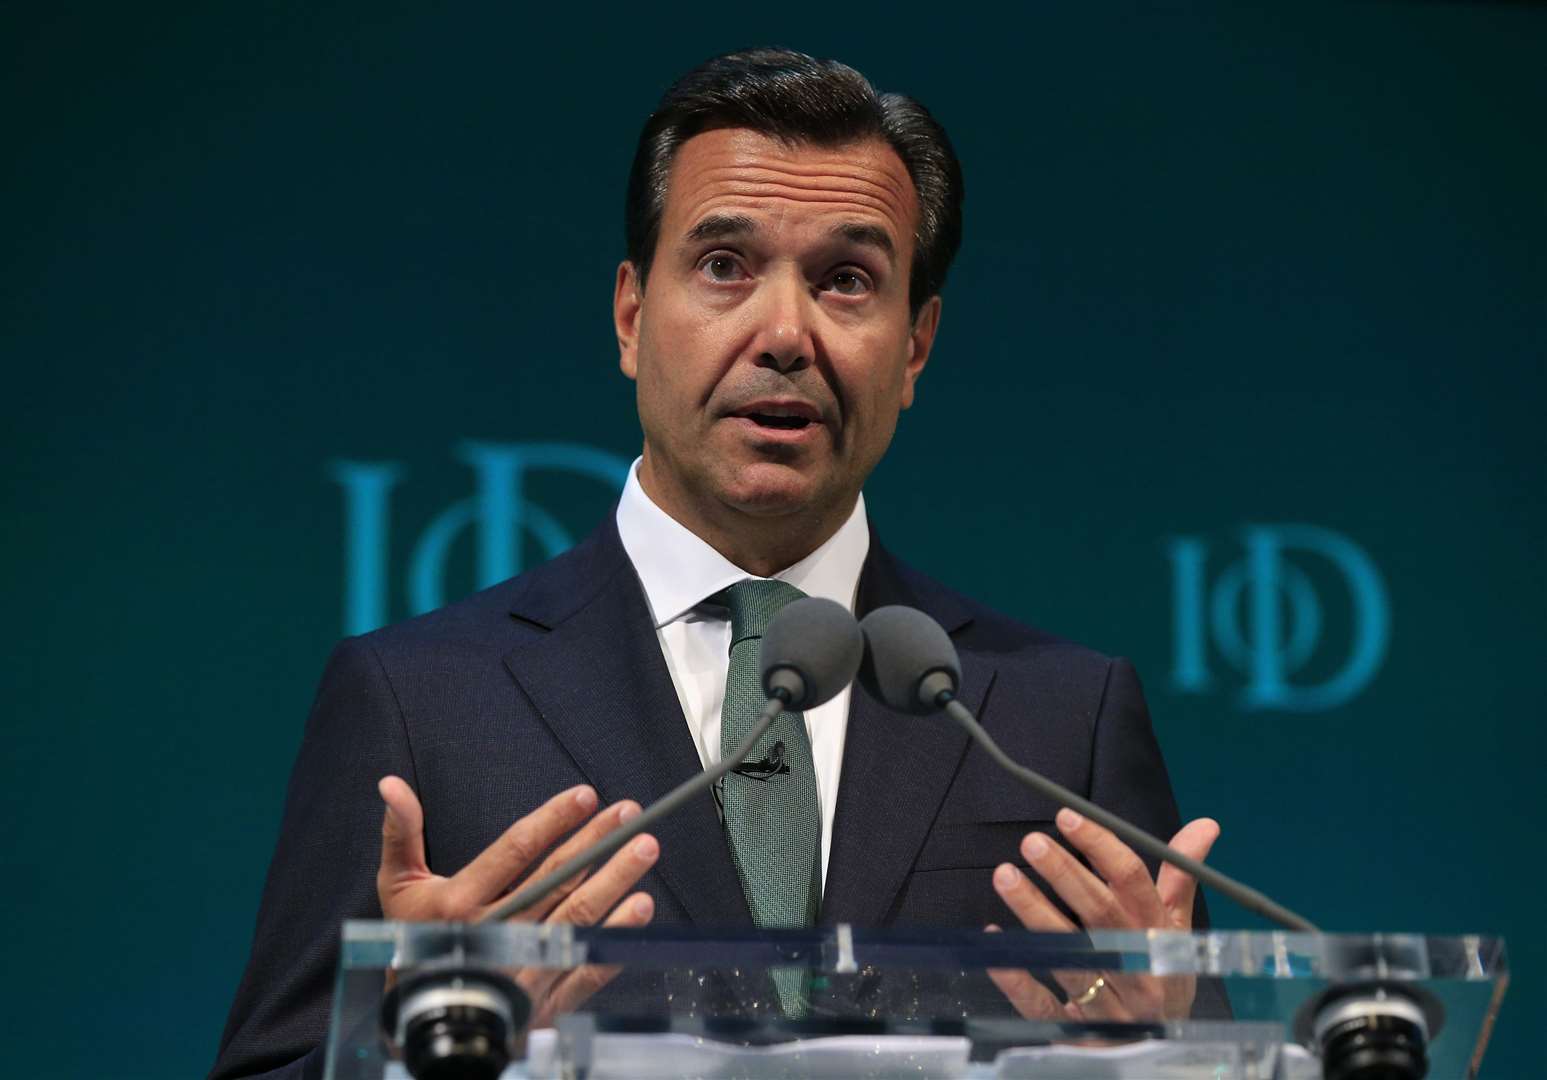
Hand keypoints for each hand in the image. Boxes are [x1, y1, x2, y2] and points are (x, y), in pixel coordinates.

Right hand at [376, 776, 657, 1026]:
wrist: (423, 1022)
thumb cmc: (414, 943)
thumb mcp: (398, 888)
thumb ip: (401, 833)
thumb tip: (391, 784)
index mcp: (459, 904)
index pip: (514, 851)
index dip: (552, 820)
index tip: (586, 795)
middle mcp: (493, 934)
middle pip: (554, 880)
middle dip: (594, 842)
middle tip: (628, 813)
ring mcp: (521, 968)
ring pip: (575, 916)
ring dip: (615, 880)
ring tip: (644, 847)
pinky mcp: (543, 1000)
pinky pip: (586, 965)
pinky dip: (616, 936)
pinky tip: (640, 908)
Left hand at [987, 809, 1219, 1021]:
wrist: (1158, 1050)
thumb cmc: (1163, 977)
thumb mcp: (1178, 931)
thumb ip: (1181, 877)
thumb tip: (1205, 824)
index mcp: (1160, 940)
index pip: (1136, 886)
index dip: (1103, 848)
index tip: (1068, 817)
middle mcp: (1137, 971)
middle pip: (1101, 917)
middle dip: (1066, 876)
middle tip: (1032, 843)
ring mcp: (1107, 1004)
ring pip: (1070, 957)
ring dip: (1035, 914)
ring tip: (1006, 876)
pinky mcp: (1075, 1032)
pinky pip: (1042, 1005)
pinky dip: (1016, 976)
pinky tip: (993, 941)